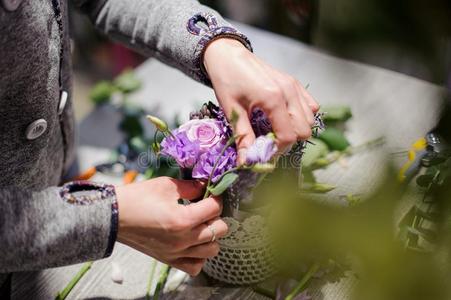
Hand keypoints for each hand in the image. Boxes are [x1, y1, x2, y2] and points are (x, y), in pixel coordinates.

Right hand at [116, 177, 227, 275]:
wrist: (114, 216)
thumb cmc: (138, 198)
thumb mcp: (166, 185)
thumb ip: (190, 187)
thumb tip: (205, 186)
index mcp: (184, 219)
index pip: (215, 208)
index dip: (215, 198)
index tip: (209, 194)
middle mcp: (184, 240)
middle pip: (219, 230)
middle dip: (216, 216)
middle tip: (204, 208)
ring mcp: (177, 252)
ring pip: (212, 250)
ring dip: (210, 236)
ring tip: (199, 225)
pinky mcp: (169, 260)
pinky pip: (195, 266)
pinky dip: (199, 256)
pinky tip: (193, 243)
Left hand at [203, 38, 319, 162]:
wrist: (227, 54)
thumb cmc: (227, 80)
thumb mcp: (232, 111)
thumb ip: (243, 137)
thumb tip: (247, 163)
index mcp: (273, 99)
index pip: (288, 136)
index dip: (277, 150)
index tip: (263, 153)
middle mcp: (289, 92)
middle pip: (304, 130)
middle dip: (288, 142)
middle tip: (268, 142)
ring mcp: (295, 86)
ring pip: (310, 119)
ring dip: (295, 130)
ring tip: (275, 129)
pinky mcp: (295, 83)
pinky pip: (310, 106)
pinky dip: (302, 117)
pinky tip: (284, 117)